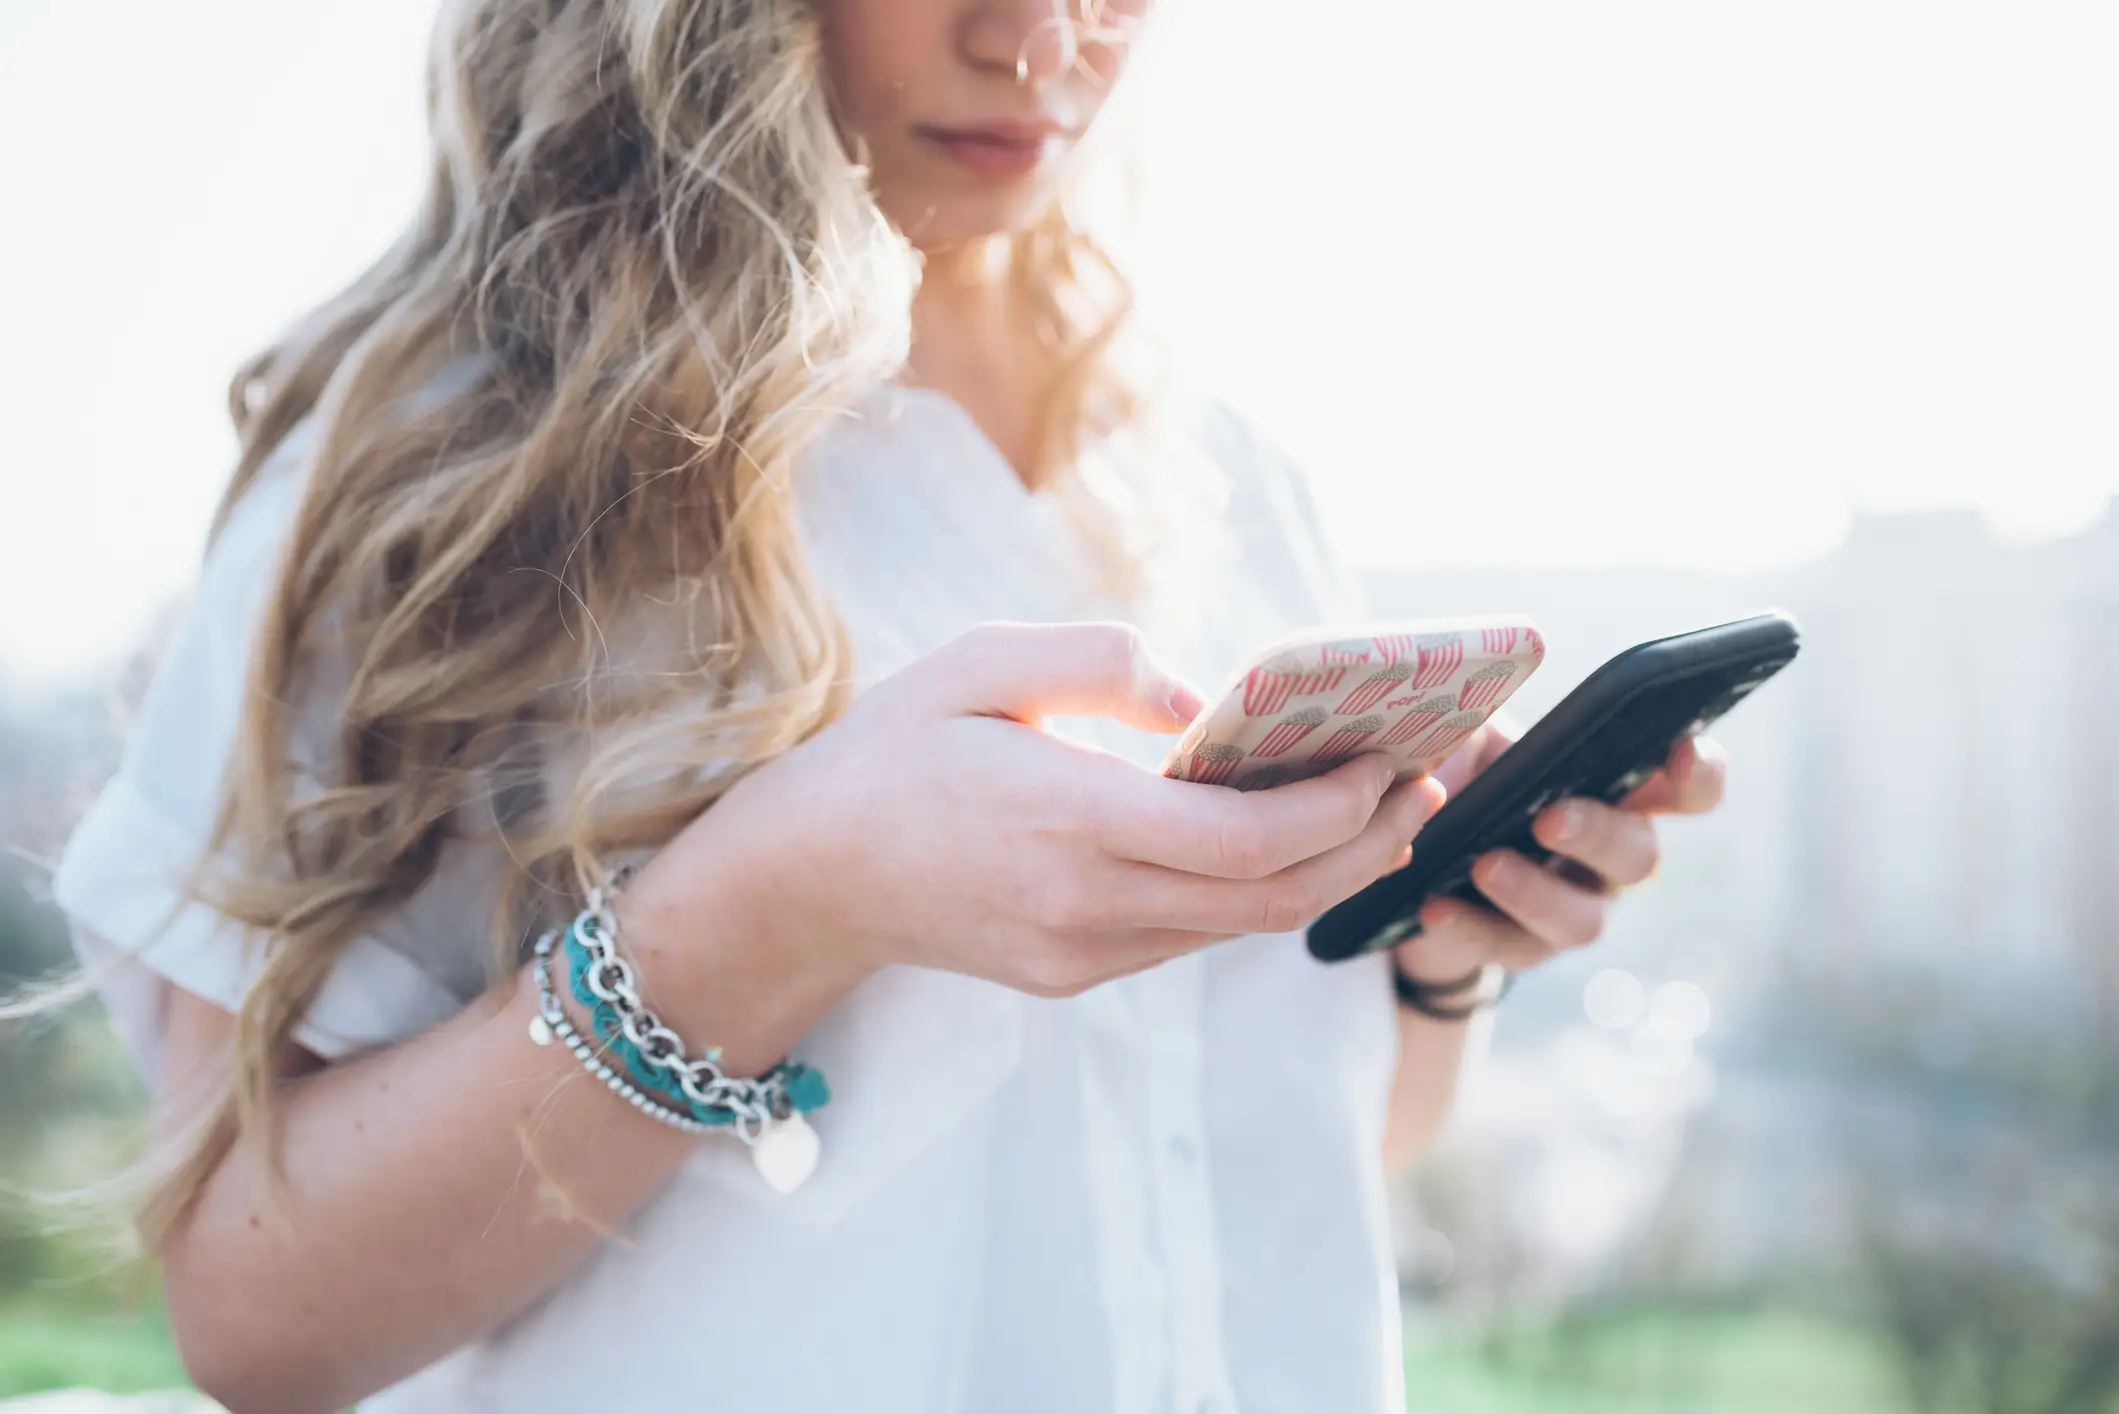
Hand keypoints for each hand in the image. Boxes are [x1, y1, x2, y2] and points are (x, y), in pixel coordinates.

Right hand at [632, 622, 1445, 1014]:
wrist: (803, 877)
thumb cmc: (890, 752)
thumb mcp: (977, 663)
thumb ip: (1099, 661)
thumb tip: (1203, 696)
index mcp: (1066, 823)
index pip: (1246, 841)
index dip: (1338, 809)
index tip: (1388, 758)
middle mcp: (1084, 907)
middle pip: (1268, 900)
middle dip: (1362, 846)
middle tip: (1420, 785)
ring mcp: (1080, 955)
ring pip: (1236, 928)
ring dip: (1317, 874)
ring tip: (1372, 807)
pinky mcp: (1071, 974)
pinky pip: (1188, 936)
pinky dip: (1249, 890)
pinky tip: (1275, 839)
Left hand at [1393, 730, 1726, 984]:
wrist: (1410, 853)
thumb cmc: (1459, 777)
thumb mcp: (1468, 735)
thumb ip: (1484, 717)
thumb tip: (1472, 697)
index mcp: (1615, 793)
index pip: (1686, 789)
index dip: (1699, 774)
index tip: (1683, 752)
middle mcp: (1609, 857)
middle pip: (1639, 855)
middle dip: (1596, 834)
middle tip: (1548, 818)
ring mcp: (1572, 908)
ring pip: (1583, 919)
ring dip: (1534, 892)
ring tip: (1484, 866)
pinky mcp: (1520, 947)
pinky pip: (1508, 946)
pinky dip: (1470, 925)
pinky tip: (1434, 906)